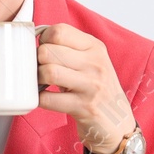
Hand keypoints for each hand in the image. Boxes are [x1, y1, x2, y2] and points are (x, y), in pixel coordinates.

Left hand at [35, 23, 139, 153]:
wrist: (117, 123)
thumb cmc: (96, 89)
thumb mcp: (90, 62)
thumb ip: (69, 48)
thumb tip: (36, 39)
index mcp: (95, 47)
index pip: (59, 31)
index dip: (44, 40)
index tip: (45, 50)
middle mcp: (95, 63)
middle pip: (48, 51)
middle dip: (37, 61)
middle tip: (41, 70)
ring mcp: (91, 85)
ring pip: (48, 72)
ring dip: (38, 80)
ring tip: (43, 84)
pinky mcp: (84, 107)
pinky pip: (48, 99)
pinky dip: (41, 99)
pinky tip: (47, 98)